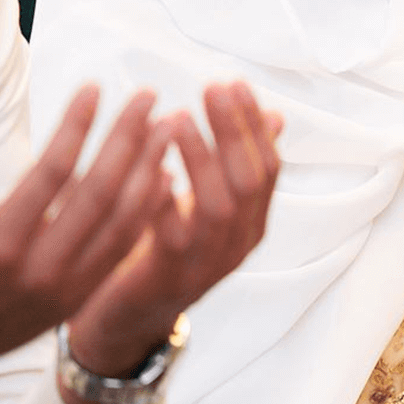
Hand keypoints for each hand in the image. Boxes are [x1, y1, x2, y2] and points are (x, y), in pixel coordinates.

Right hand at [0, 86, 172, 403]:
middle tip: (151, 96)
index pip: (51, 172)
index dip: (77, 126)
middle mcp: (38, 270)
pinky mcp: (73, 302)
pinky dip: (146, 213)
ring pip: (121, 223)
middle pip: (100, 192)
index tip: (97, 87)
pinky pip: (121, 251)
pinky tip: (164, 178)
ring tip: (170, 128)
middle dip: (129, 139)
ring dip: (150, 171)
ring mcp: (62, 290)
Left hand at [60, 81, 281, 403]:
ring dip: (199, 157)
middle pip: (247, 181)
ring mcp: (206, 264)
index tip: (233, 83)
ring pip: (216, 206)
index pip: (267, 168)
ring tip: (177, 118)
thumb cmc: (165, 251)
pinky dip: (166, 199)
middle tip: (212, 88)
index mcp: (251, 224)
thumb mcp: (206, 205)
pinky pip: (171, 235)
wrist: (129, 320)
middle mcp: (237, 245)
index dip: (253, 125)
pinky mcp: (167, 277)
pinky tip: (152, 167)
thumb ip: (234, 165)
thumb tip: (275, 116)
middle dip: (233, 131)